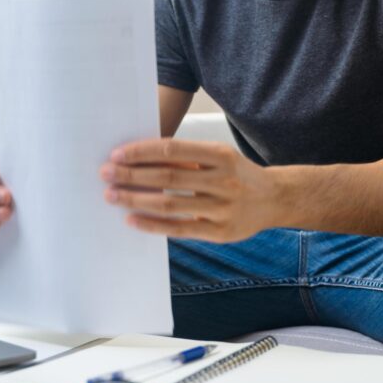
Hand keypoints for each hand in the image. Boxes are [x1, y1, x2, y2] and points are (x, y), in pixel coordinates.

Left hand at [100, 139, 279, 242]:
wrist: (275, 198)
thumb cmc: (239, 174)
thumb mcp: (219, 156)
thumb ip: (187, 158)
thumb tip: (141, 157)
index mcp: (221, 155)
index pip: (173, 150)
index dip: (142, 151)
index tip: (117, 154)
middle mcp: (223, 180)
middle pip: (168, 177)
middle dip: (132, 175)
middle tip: (106, 173)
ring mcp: (222, 208)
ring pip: (170, 204)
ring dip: (136, 199)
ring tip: (112, 196)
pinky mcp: (220, 232)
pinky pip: (179, 229)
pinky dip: (152, 225)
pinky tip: (132, 219)